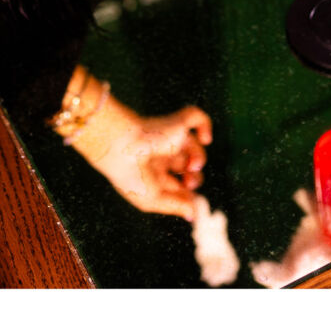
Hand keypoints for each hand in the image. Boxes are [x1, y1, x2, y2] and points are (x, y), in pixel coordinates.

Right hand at [59, 77, 212, 221]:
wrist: (123, 149)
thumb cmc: (132, 177)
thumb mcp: (152, 200)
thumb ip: (175, 205)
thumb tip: (193, 212)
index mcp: (153, 171)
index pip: (176, 182)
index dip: (187, 193)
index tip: (191, 202)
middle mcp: (162, 153)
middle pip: (188, 165)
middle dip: (194, 177)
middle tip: (189, 182)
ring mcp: (170, 137)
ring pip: (194, 145)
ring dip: (200, 157)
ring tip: (193, 166)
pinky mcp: (176, 123)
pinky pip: (195, 117)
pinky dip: (205, 126)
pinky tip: (206, 139)